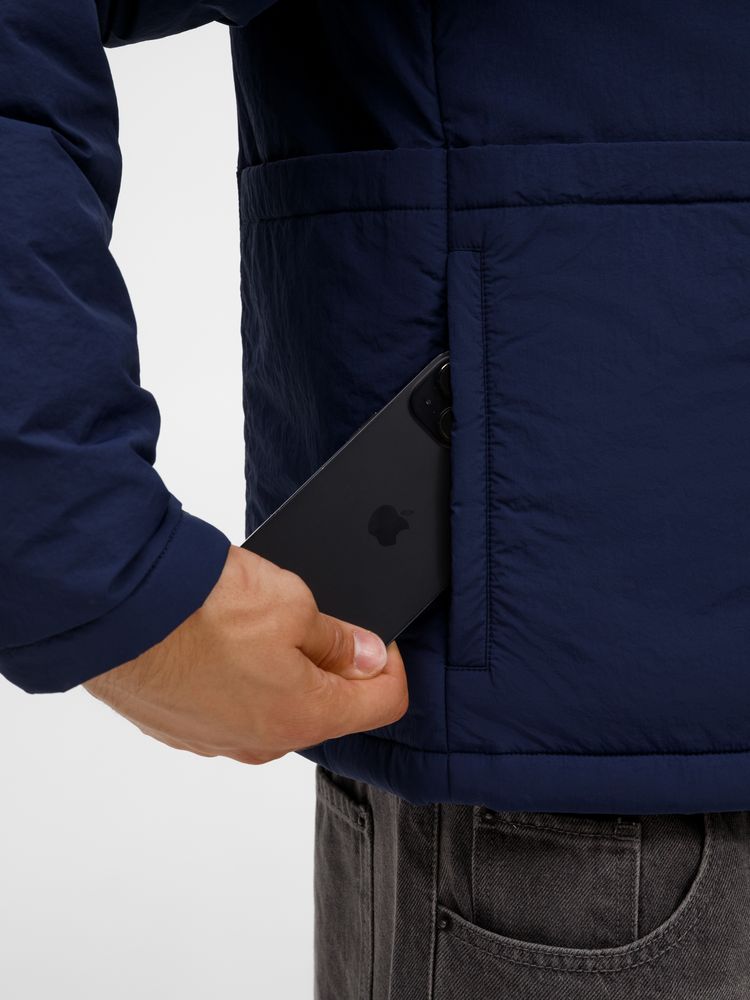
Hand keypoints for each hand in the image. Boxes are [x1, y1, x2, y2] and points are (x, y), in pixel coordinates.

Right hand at [83, 544, 407, 763]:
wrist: (118, 612)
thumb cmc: (203, 608)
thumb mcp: (295, 605)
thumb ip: (340, 639)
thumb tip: (369, 657)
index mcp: (305, 716)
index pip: (384, 703)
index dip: (391, 664)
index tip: (377, 636)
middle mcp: (263, 742)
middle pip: (327, 709)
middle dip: (332, 667)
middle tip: (313, 619)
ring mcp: (218, 740)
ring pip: (275, 708)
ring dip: (282, 672)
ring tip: (257, 622)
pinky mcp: (181, 729)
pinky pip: (230, 708)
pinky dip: (239, 679)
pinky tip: (220, 640)